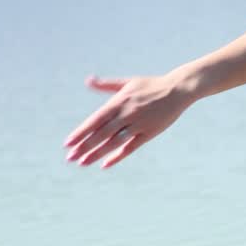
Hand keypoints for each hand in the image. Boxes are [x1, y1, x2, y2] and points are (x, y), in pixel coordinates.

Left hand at [63, 74, 196, 168]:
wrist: (178, 89)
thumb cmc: (151, 85)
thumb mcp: (128, 82)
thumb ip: (107, 85)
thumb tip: (89, 80)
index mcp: (120, 101)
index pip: (95, 120)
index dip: (81, 132)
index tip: (67, 143)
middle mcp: (127, 114)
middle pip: (102, 134)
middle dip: (84, 146)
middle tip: (70, 158)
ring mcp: (138, 124)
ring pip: (113, 142)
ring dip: (97, 153)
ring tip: (82, 163)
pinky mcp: (149, 133)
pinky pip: (131, 147)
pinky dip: (118, 156)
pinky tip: (105, 164)